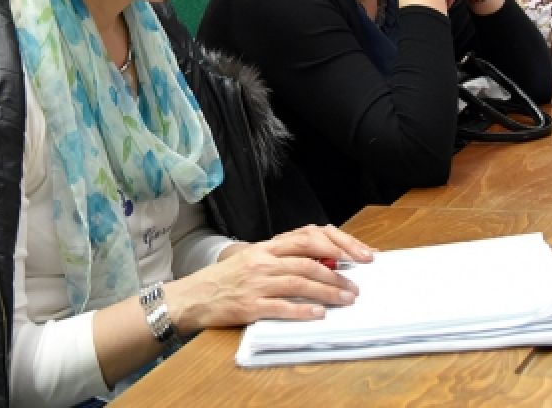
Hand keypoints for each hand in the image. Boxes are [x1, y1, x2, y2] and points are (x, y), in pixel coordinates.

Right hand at [164, 225, 372, 331]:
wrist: (192, 297)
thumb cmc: (225, 280)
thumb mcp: (252, 260)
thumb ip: (281, 259)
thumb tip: (321, 264)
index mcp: (265, 247)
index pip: (307, 237)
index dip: (336, 244)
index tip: (359, 254)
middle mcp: (262, 261)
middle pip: (308, 261)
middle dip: (338, 273)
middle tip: (357, 285)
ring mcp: (256, 283)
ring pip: (300, 283)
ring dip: (328, 292)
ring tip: (347, 300)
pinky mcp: (250, 305)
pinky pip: (282, 307)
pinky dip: (304, 311)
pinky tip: (319, 314)